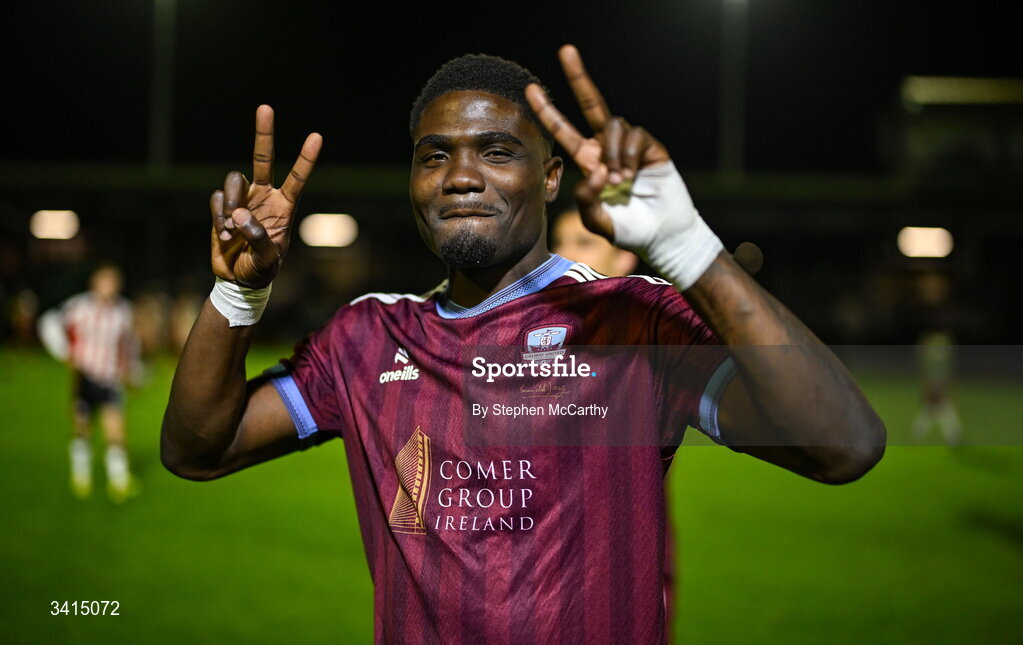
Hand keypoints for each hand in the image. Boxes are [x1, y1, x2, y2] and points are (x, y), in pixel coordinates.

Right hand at [209, 105, 321, 287]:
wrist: (238, 280)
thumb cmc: (261, 270)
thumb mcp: (267, 260)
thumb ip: (257, 237)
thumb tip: (239, 213)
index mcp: (284, 207)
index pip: (297, 178)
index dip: (306, 158)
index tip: (316, 136)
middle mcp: (264, 196)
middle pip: (263, 158)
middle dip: (264, 133)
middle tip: (265, 107)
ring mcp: (242, 199)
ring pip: (232, 181)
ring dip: (229, 203)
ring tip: (230, 229)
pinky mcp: (221, 206)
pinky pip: (216, 199)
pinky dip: (218, 216)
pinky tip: (224, 235)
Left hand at [525, 45, 670, 243]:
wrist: (663, 235)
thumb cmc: (629, 230)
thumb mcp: (597, 221)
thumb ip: (586, 200)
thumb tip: (595, 170)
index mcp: (589, 161)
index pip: (564, 130)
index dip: (548, 111)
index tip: (530, 89)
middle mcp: (607, 148)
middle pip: (591, 104)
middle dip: (578, 78)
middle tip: (565, 50)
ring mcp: (629, 145)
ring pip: (612, 126)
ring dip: (612, 153)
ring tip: (621, 181)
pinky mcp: (650, 147)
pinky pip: (634, 135)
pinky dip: (629, 155)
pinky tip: (633, 175)